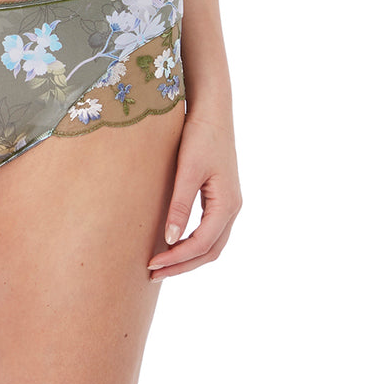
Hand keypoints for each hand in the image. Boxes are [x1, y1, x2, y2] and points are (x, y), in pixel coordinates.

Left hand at [148, 114, 240, 279]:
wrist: (212, 110)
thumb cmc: (200, 136)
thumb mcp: (188, 170)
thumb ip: (180, 205)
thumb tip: (170, 239)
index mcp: (227, 204)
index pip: (201, 244)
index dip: (177, 258)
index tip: (152, 264)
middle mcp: (232, 208)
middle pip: (209, 251)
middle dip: (182, 265)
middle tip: (153, 273)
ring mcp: (228, 203)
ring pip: (211, 244)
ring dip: (187, 257)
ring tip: (161, 265)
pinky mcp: (219, 196)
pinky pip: (208, 230)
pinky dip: (192, 243)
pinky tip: (172, 242)